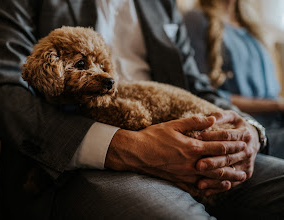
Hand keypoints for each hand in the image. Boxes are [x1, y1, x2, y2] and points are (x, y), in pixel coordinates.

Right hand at [105, 116, 245, 196]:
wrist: (135, 153)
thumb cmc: (152, 136)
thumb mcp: (173, 125)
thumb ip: (194, 122)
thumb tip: (212, 119)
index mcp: (191, 147)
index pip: (219, 146)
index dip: (233, 144)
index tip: (243, 141)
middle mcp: (191, 163)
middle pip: (219, 164)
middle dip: (235, 160)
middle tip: (247, 157)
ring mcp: (185, 174)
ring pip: (212, 178)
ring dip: (227, 177)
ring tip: (239, 177)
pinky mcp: (178, 181)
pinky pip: (198, 187)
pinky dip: (210, 188)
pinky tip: (216, 188)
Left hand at [196, 110, 259, 195]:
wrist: (251, 139)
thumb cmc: (235, 126)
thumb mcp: (231, 117)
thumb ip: (221, 116)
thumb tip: (210, 118)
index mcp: (244, 134)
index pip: (227, 136)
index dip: (212, 136)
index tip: (197, 138)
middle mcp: (247, 150)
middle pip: (228, 157)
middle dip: (213, 161)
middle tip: (197, 165)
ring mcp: (247, 164)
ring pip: (229, 172)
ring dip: (214, 179)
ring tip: (199, 183)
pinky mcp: (244, 174)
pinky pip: (231, 183)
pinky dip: (217, 188)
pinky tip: (205, 191)